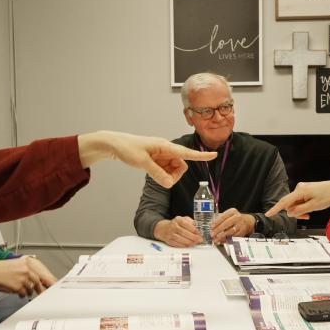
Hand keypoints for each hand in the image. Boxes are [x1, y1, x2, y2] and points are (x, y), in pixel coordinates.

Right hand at [0, 255, 56, 297]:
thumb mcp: (15, 264)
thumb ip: (26, 269)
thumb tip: (34, 278)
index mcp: (26, 262)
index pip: (40, 272)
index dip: (46, 280)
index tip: (50, 285)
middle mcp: (26, 269)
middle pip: (38, 281)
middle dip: (39, 288)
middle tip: (39, 292)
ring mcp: (23, 278)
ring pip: (31, 288)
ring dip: (28, 291)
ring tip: (21, 290)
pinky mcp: (18, 286)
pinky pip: (24, 294)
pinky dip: (21, 294)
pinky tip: (16, 292)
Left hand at [78, 131, 216, 187]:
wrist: (115, 144)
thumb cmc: (127, 149)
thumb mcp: (142, 162)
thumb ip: (156, 173)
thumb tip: (169, 184)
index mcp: (165, 146)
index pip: (187, 152)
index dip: (201, 156)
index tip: (214, 154)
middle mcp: (166, 149)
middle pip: (181, 165)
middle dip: (175, 175)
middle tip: (161, 180)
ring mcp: (162, 154)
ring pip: (174, 169)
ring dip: (167, 175)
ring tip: (153, 174)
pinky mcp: (157, 159)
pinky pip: (166, 169)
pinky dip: (162, 174)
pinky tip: (151, 171)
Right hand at [153, 216, 201, 247]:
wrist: (163, 228)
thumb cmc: (176, 224)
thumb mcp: (183, 219)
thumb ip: (191, 222)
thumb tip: (199, 227)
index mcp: (178, 220)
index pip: (187, 225)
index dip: (194, 230)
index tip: (200, 233)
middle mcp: (173, 226)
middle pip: (184, 233)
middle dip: (193, 237)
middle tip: (199, 240)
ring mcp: (170, 234)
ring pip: (180, 239)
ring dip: (189, 242)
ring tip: (195, 243)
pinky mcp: (169, 240)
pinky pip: (177, 244)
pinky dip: (184, 245)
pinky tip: (189, 245)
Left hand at [210, 209, 254, 243]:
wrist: (247, 222)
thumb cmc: (234, 219)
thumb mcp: (228, 215)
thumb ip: (220, 219)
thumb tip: (211, 226)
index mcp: (232, 212)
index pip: (223, 216)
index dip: (216, 222)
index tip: (211, 226)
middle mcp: (237, 217)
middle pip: (227, 223)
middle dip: (218, 229)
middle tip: (212, 234)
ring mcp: (240, 225)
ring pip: (230, 231)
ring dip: (222, 236)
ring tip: (216, 239)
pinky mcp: (242, 232)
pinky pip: (233, 236)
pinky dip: (227, 239)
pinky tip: (222, 241)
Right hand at [266, 180, 329, 218]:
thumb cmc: (327, 196)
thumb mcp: (314, 206)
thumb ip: (300, 210)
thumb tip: (289, 213)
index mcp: (300, 191)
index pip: (284, 201)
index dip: (275, 209)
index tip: (267, 214)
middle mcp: (298, 188)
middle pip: (289, 204)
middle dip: (296, 212)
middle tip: (307, 216)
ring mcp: (301, 189)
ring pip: (294, 204)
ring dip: (300, 210)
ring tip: (311, 211)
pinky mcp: (303, 190)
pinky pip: (298, 201)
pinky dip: (303, 206)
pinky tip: (311, 206)